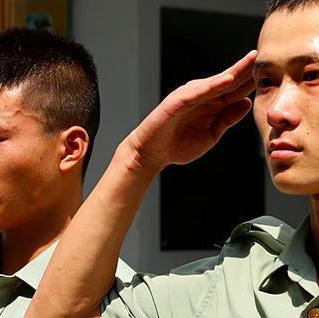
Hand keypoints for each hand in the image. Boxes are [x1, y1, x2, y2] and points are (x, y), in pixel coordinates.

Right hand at [127, 51, 256, 172]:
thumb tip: (247, 103)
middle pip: (228, 81)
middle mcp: (202, 96)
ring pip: (215, 82)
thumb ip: (228, 119)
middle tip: (265, 58)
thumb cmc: (177, 145)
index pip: (236, 90)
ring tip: (250, 62)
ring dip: (233, 72)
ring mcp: (189, 97)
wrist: (151, 153)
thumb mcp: (211, 135)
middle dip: (246, 70)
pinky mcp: (176, 101)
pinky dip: (211, 85)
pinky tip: (226, 80)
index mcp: (211, 104)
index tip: (272, 73)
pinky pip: (197, 91)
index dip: (252, 82)